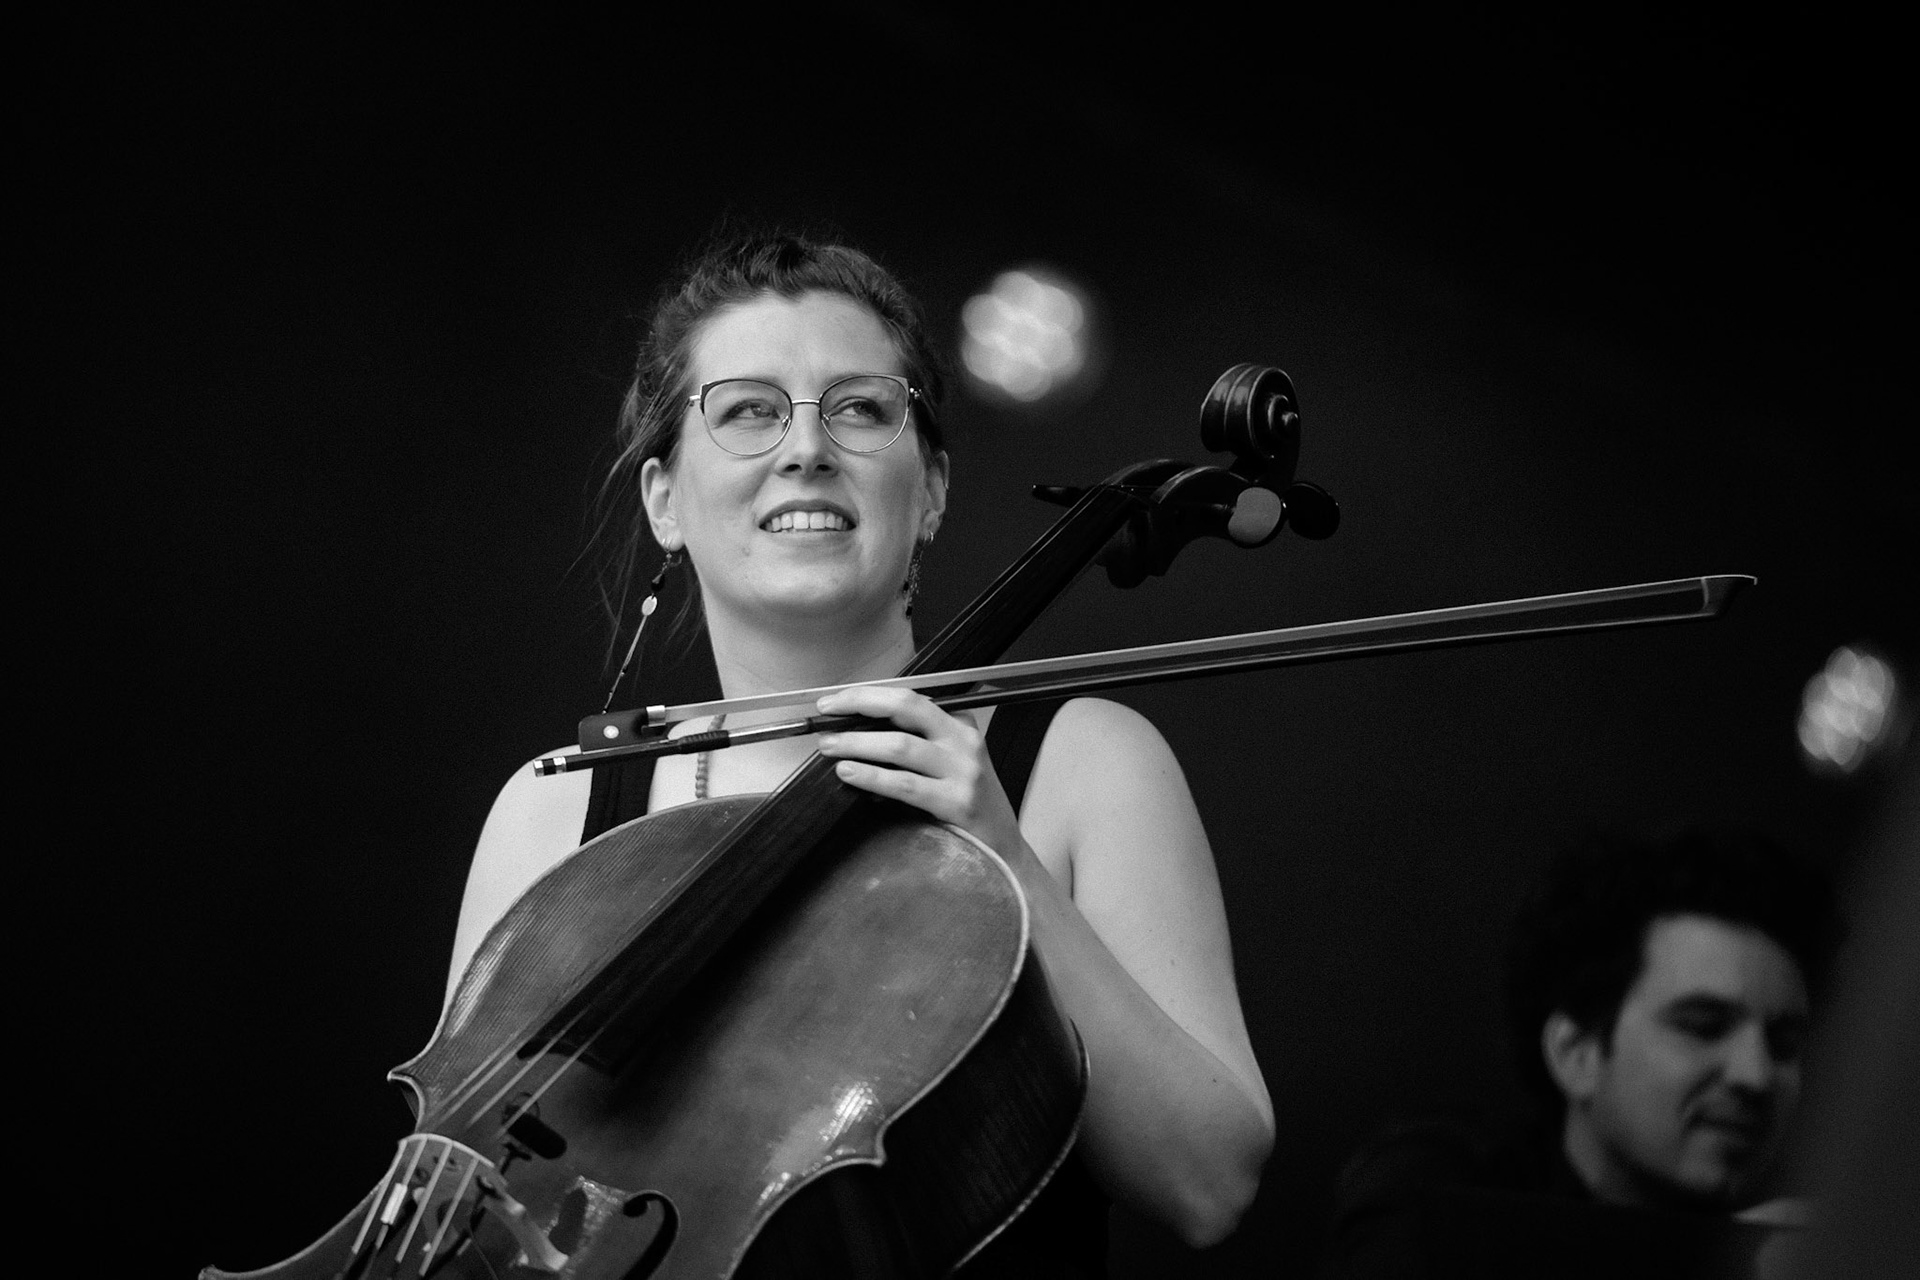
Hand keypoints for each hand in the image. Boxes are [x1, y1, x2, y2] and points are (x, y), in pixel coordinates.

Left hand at [814, 686, 1024, 858]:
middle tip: (826, 712)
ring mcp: (963, 771)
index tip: (836, 700)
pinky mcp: (956, 802)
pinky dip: (872, 777)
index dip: (868, 695)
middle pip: (907, 707)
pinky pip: (905, 785)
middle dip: (860, 704)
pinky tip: (850, 773)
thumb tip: (858, 737)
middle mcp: (963, 742)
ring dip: (857, 743)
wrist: (1005, 851)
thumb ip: (918, 746)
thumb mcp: (951, 765)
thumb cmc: (970, 808)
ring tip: (829, 747)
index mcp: (960, 726)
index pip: (910, 698)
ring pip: (900, 745)